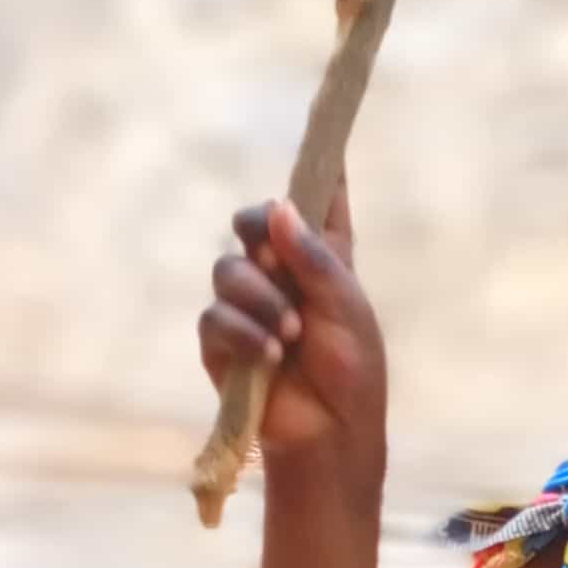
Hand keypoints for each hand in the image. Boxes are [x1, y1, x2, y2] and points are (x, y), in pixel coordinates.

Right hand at [199, 182, 385, 486]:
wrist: (331, 437)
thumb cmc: (352, 375)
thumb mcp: (346, 310)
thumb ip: (314, 259)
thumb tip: (278, 209)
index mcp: (326, 260)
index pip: (322, 203)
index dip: (323, 169)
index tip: (329, 130)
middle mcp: (283, 274)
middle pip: (251, 222)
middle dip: (254, 228)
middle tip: (269, 250)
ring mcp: (249, 306)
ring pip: (227, 270)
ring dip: (258, 298)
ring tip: (288, 335)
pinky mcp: (222, 342)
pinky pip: (215, 316)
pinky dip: (242, 332)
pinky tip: (268, 355)